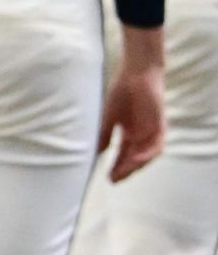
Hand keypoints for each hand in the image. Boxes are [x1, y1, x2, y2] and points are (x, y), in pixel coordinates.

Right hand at [99, 55, 165, 181]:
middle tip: (113, 179)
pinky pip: (156, 146)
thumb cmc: (121, 91)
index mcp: (128, 133)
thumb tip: (96, 152)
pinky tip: (135, 158)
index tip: (107, 177)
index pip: (122, 155)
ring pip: (145, 155)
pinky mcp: (159, 126)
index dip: (116, 166)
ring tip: (122, 172)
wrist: (136, 74)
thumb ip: (104, 133)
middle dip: (124, 170)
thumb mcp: (108, 115)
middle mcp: (140, 135)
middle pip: (133, 158)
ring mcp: (151, 132)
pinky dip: (146, 154)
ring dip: (135, 165)